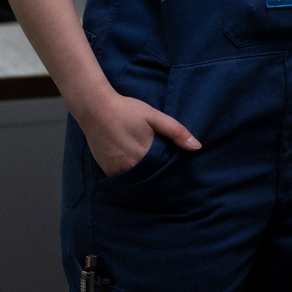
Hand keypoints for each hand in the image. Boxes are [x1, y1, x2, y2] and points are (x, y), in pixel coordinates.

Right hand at [78, 91, 200, 177]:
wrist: (95, 108)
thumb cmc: (126, 110)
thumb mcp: (154, 116)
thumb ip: (176, 132)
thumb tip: (197, 147)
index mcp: (145, 156)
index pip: (164, 173)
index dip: (172, 175)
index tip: (181, 181)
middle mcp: (131, 168)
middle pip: (151, 180)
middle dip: (160, 180)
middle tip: (171, 183)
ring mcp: (117, 171)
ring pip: (137, 181)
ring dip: (145, 180)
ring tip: (155, 177)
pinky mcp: (107, 170)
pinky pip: (123, 179)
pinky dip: (130, 177)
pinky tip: (136, 170)